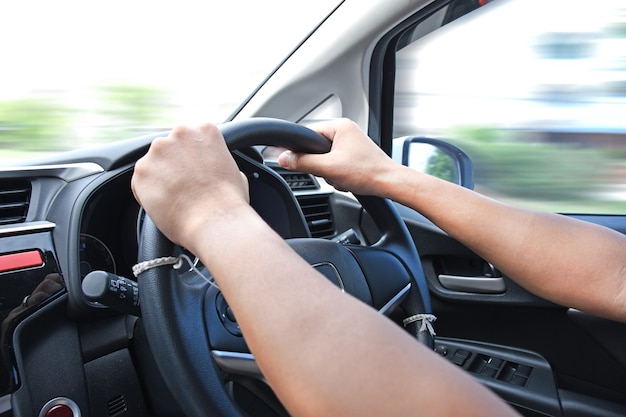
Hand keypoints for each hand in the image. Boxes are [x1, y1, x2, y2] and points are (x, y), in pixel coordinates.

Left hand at [131, 123, 248, 249]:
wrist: (214, 221)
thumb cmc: (228, 201)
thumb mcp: (236, 173)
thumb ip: (220, 163)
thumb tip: (218, 171)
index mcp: (205, 130)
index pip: (192, 138)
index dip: (193, 158)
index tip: (196, 171)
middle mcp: (180, 133)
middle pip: (171, 147)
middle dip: (175, 165)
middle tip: (185, 186)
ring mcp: (158, 150)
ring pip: (154, 163)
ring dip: (161, 178)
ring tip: (175, 199)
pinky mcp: (142, 170)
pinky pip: (140, 182)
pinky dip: (148, 194)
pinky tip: (164, 205)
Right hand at [278, 118, 397, 195]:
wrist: (389, 183)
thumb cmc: (368, 172)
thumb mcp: (329, 168)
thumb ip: (303, 162)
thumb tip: (283, 158)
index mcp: (340, 126)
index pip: (308, 134)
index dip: (301, 150)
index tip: (294, 160)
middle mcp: (346, 131)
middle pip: (316, 149)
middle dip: (321, 166)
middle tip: (333, 172)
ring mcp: (350, 143)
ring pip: (325, 159)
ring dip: (330, 172)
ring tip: (344, 177)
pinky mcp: (354, 155)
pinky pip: (335, 164)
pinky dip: (338, 175)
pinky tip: (347, 180)